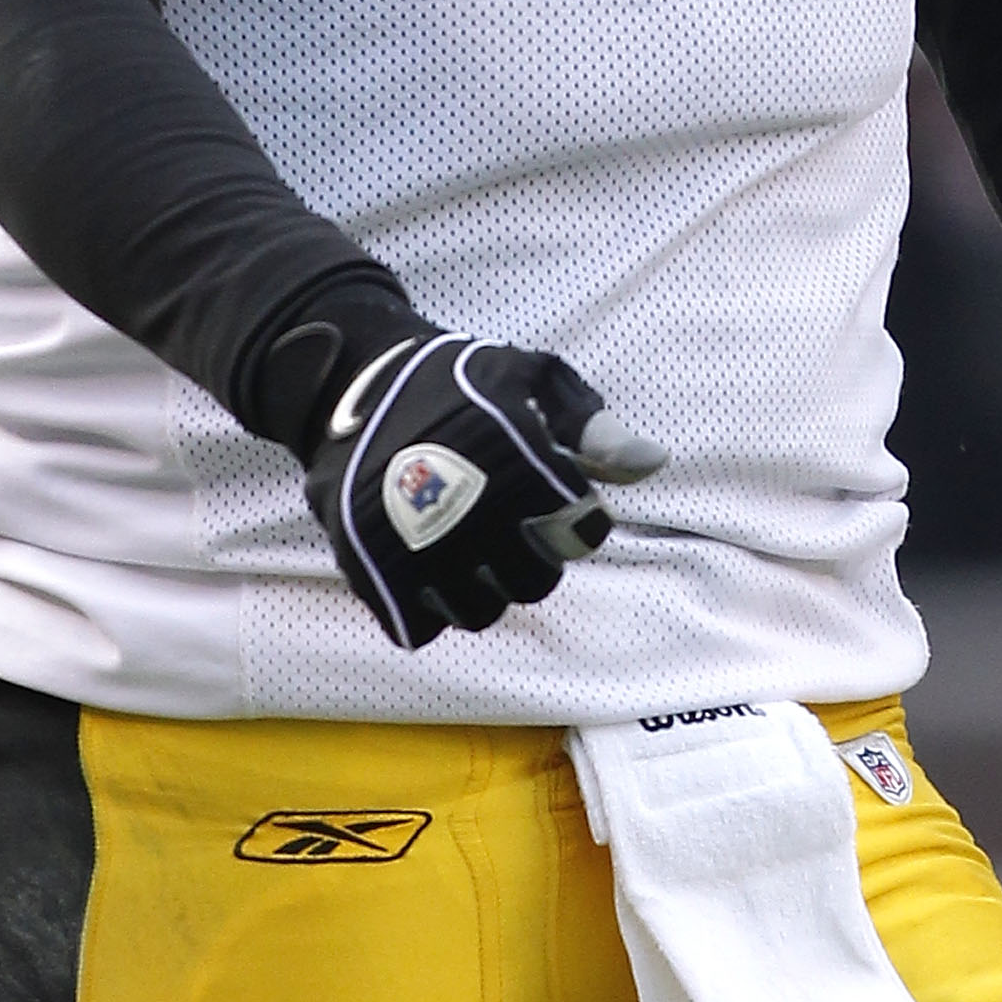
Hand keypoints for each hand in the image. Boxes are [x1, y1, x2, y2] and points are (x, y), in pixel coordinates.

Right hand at [301, 332, 665, 649]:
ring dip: (483, 586)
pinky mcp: (368, 566)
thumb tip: (653, 462)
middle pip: (535, 582)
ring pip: (479, 611)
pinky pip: (421, 624)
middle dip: (532, 556)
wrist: (349, 380)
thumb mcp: (528, 377)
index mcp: (510, 456)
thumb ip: (592, 425)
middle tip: (506, 521)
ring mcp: (411, 543)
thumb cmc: (454, 381)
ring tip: (467, 543)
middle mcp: (463, 506)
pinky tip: (429, 562)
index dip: (576, 517)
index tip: (551, 496)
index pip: (582, 530)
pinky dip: (429, 603)